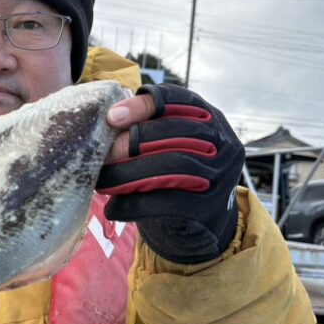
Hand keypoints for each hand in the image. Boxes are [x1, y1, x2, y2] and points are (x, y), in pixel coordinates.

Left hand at [96, 84, 244, 263]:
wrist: (200, 223)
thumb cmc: (174, 176)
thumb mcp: (167, 145)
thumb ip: (147, 129)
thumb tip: (108, 122)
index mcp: (208, 116)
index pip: (176, 100)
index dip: (142, 106)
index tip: (112, 117)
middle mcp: (221, 141)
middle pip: (170, 132)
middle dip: (129, 143)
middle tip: (102, 156)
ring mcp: (221, 174)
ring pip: (169, 165)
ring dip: (127, 175)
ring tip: (103, 182)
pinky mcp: (210, 206)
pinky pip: (166, 202)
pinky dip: (134, 205)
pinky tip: (114, 208)